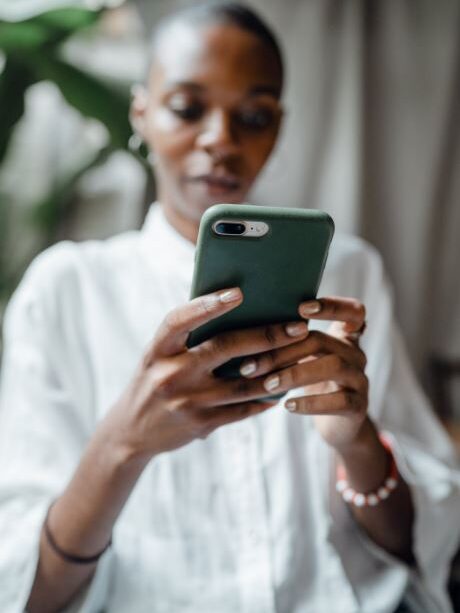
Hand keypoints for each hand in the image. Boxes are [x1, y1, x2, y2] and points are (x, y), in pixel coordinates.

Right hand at [106, 287, 308, 460]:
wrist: (130, 432)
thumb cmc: (153, 380)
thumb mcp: (159, 356)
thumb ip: (188, 338)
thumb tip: (236, 311)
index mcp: (157, 350)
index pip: (180, 320)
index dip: (207, 305)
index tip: (238, 293)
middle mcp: (170, 374)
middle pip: (224, 348)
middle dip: (266, 336)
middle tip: (298, 327)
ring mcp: (186, 402)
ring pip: (242, 383)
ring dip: (276, 370)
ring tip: (301, 356)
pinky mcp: (200, 424)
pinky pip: (241, 410)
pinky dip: (264, 399)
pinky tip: (281, 389)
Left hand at [238, 297, 367, 450]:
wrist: (338, 425)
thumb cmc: (312, 382)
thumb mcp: (304, 358)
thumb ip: (289, 340)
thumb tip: (242, 327)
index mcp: (344, 336)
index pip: (352, 311)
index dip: (332, 306)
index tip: (302, 307)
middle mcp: (355, 353)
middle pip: (322, 341)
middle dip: (283, 351)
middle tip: (250, 365)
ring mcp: (360, 379)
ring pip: (333, 366)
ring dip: (295, 374)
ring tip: (268, 385)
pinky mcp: (359, 406)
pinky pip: (339, 400)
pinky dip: (311, 403)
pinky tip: (288, 406)